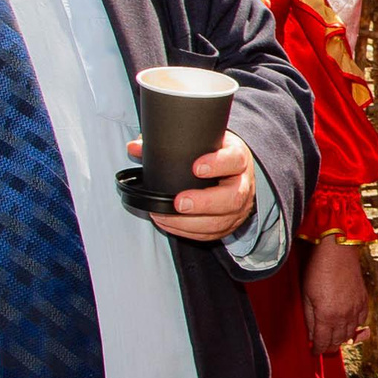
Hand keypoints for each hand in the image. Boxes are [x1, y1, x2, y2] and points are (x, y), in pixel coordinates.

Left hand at [127, 131, 258, 243]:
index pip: (234, 160)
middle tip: (179, 202)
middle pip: (232, 198)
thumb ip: (170, 143)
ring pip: (221, 221)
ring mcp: (238, 208)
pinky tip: (169, 224)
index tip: (196, 168)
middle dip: (204, 203)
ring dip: (190, 222)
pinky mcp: (229, 224)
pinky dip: (187, 232)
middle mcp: (242, 184)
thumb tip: (135, 147)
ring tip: (164, 216)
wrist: (235, 172)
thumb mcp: (202, 143)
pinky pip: (211, 234)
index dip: (217, 164)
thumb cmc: (216, 156)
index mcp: (238, 159)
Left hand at [302, 240, 370, 354]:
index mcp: (327, 316)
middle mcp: (344, 316)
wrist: (338, 251)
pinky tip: (348, 325)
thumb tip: (310, 334)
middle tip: (323, 347)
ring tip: (334, 339)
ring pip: (350, 333)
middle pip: (337, 341)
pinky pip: (361, 321)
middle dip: (329, 346)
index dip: (317, 349)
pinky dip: (354, 327)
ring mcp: (356, 309)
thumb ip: (309, 318)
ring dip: (341, 339)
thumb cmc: (318, 269)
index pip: (322, 342)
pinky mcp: (364, 300)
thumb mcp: (306, 295)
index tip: (313, 352)